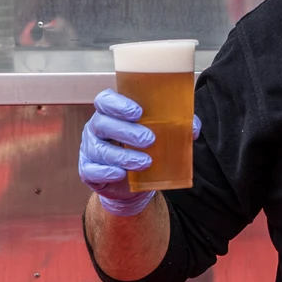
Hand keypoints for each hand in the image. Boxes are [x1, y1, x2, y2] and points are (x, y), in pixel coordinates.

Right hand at [79, 88, 198, 217]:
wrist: (133, 181)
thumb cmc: (145, 147)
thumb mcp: (161, 133)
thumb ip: (176, 126)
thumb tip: (193, 128)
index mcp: (111, 112)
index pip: (105, 100)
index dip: (118, 104)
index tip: (138, 112)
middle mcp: (96, 127)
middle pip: (102, 123)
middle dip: (126, 131)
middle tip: (149, 140)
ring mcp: (89, 149)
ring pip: (99, 149)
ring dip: (122, 156)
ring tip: (145, 162)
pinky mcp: (87, 170)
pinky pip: (91, 170)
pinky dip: (107, 172)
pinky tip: (121, 173)